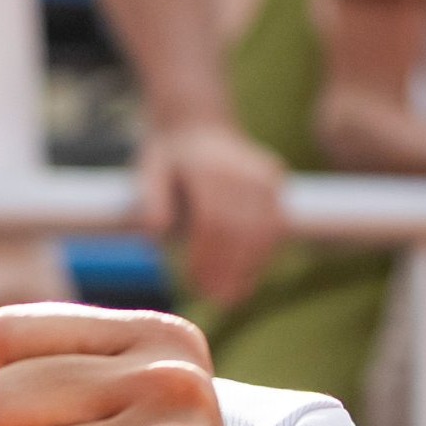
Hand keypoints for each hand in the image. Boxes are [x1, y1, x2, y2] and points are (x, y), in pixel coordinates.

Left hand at [137, 117, 285, 309]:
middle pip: (241, 228)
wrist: (197, 124)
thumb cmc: (167, 157)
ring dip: (251, 267)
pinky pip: (277, 221)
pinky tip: (249, 277)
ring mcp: (263, 172)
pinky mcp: (276, 178)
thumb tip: (152, 234)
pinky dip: (265, 252)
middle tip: (216, 301)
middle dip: (230, 268)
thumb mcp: (148, 170)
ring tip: (233, 297)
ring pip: (265, 228)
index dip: (207, 256)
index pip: (212, 219)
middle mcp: (241, 168)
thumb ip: (151, 199)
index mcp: (207, 166)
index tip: (196, 285)